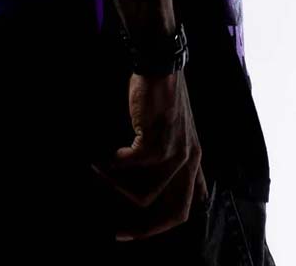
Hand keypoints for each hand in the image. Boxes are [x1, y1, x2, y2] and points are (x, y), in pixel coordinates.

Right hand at [90, 69, 208, 240]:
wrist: (160, 65)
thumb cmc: (162, 95)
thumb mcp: (177, 132)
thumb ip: (174, 158)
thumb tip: (155, 185)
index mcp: (194, 161)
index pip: (187, 209)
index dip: (162, 227)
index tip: (135, 231)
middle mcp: (190, 162)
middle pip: (174, 214)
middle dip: (144, 228)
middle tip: (118, 231)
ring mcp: (174, 154)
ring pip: (145, 195)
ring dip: (117, 188)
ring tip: (100, 174)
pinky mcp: (155, 142)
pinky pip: (128, 167)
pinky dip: (112, 165)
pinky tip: (103, 157)